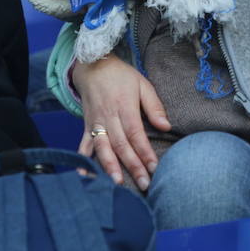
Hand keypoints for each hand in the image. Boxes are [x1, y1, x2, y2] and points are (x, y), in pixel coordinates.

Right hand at [74, 55, 170, 190]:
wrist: (92, 66)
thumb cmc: (121, 76)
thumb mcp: (142, 84)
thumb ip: (154, 106)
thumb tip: (166, 127)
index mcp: (125, 106)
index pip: (136, 134)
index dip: (145, 152)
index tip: (154, 168)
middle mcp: (109, 117)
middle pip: (121, 145)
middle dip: (133, 166)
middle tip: (144, 184)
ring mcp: (96, 122)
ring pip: (103, 147)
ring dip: (109, 166)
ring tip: (117, 183)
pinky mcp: (87, 126)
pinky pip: (84, 145)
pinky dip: (83, 160)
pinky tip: (85, 175)